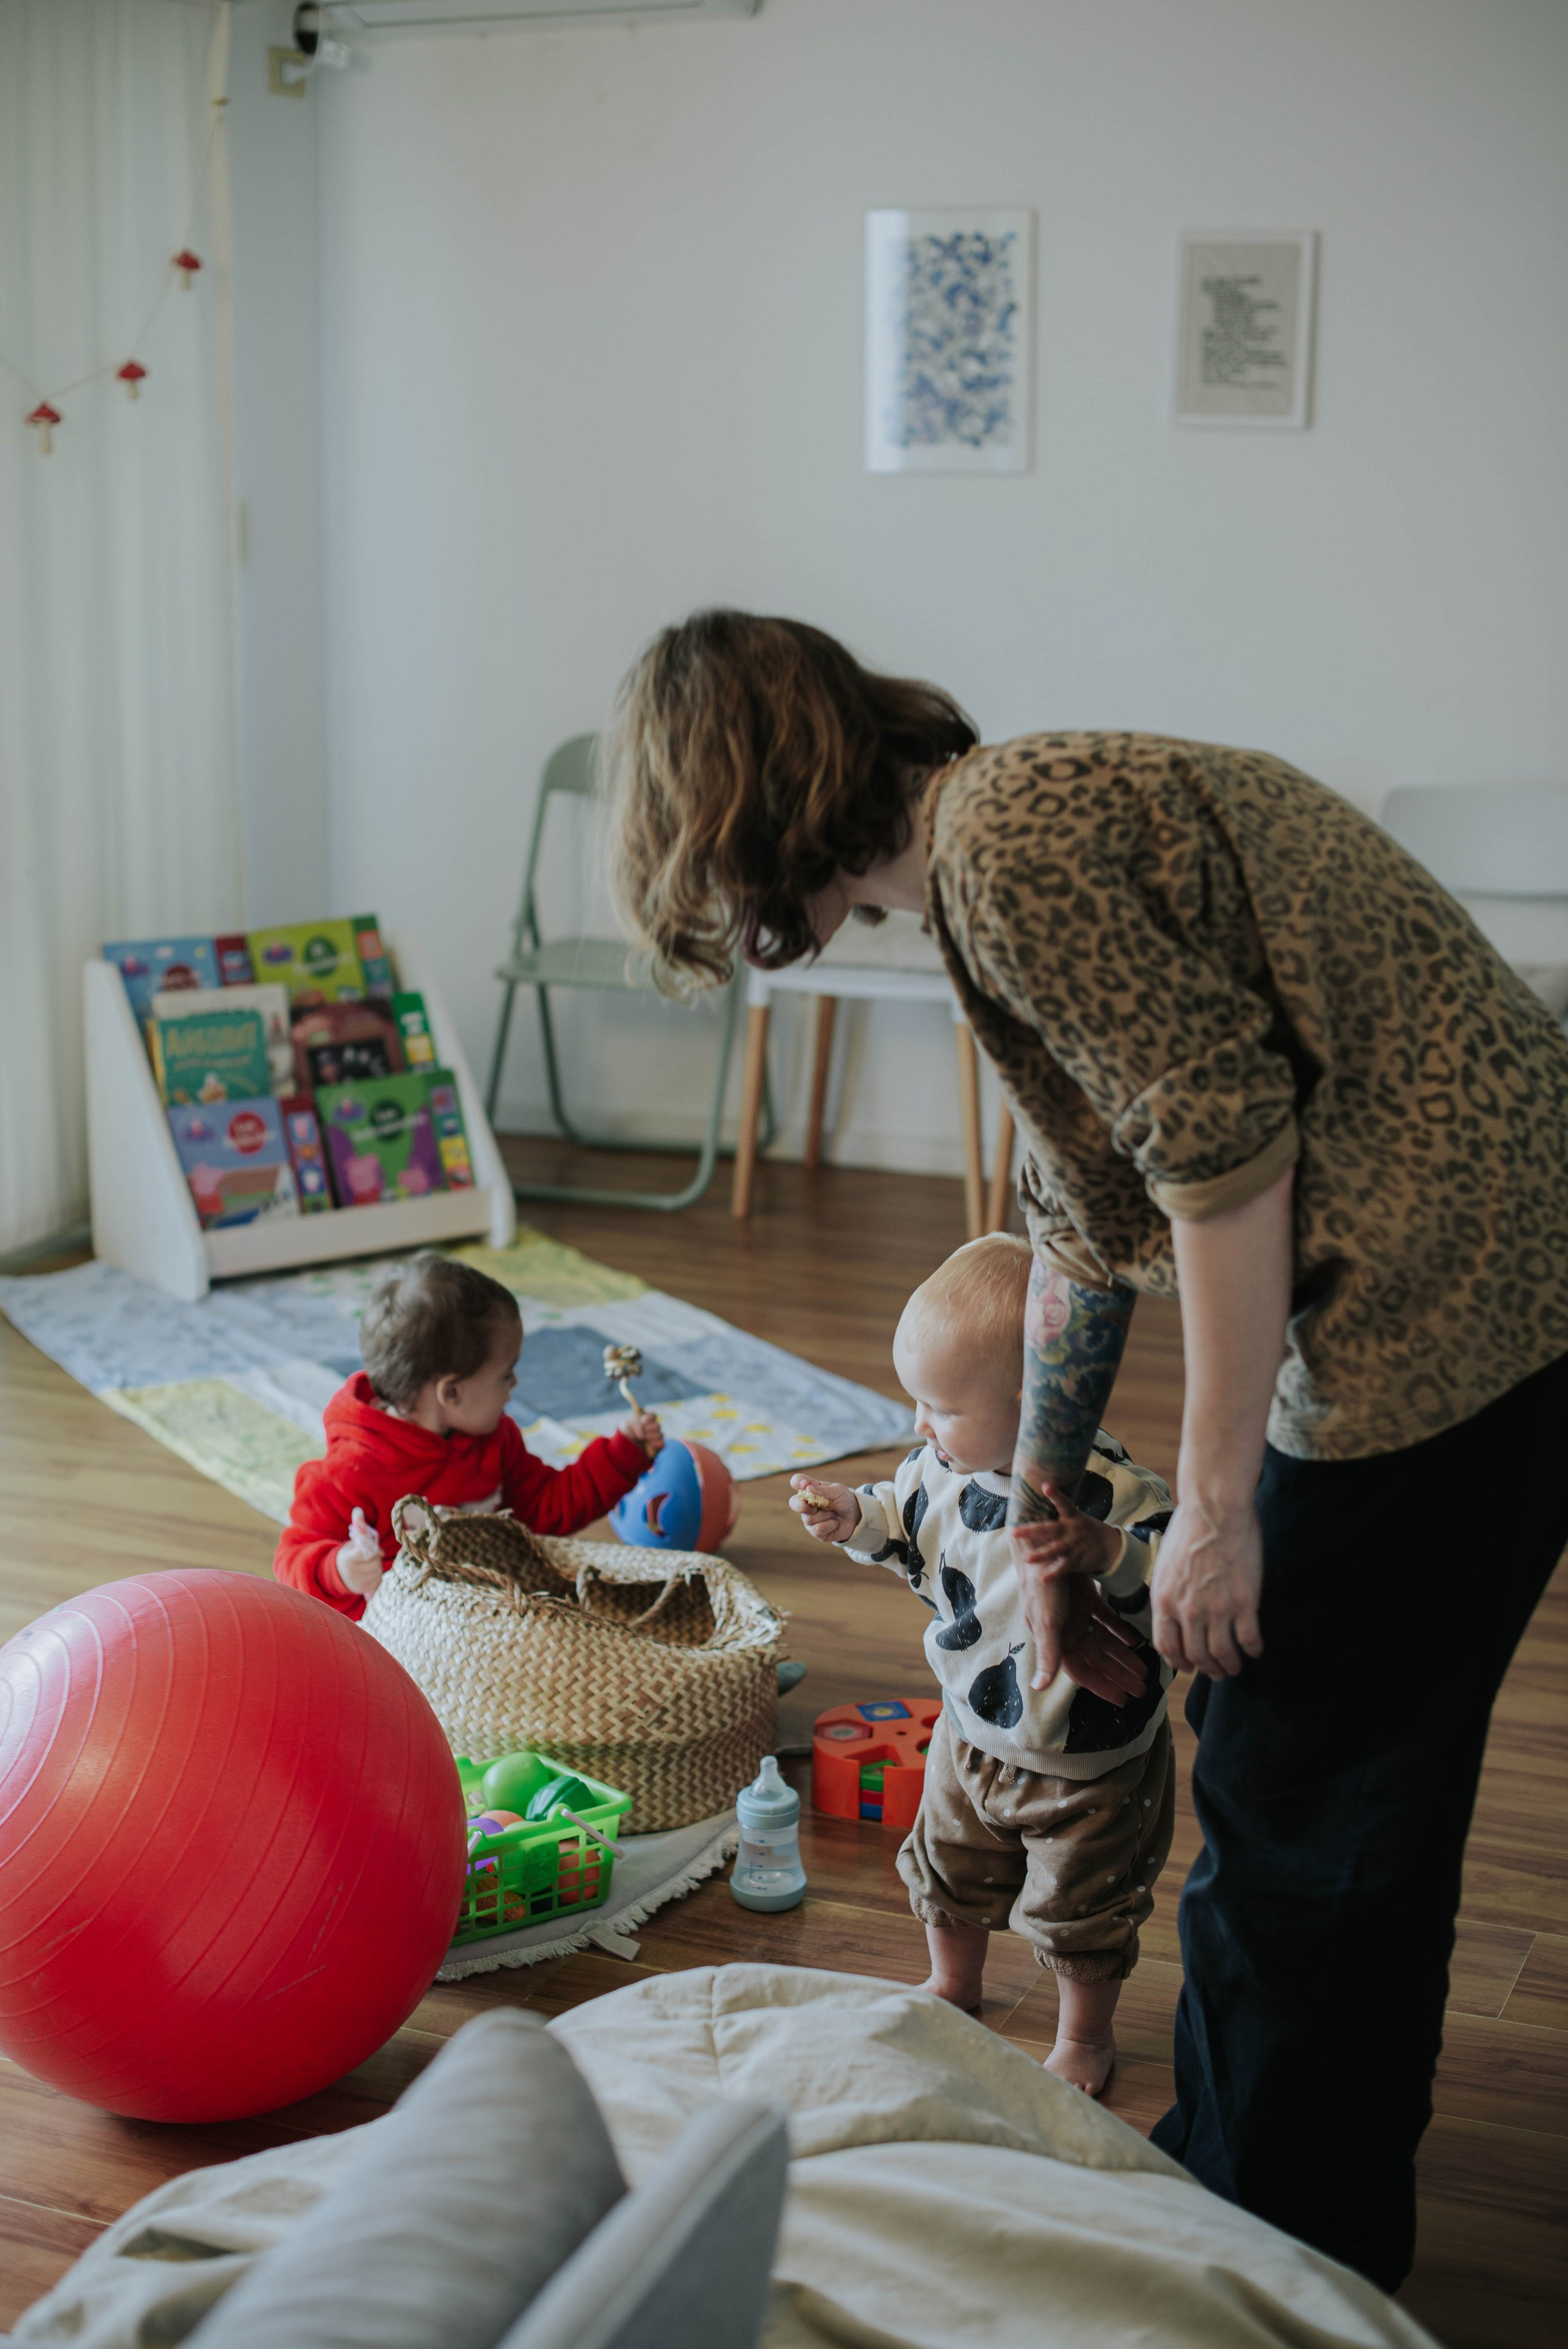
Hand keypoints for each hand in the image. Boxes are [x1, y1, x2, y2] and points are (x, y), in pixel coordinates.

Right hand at [336, 1508, 383, 1598]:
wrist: (336, 1575)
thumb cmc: (347, 1555)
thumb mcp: (350, 1542)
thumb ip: (359, 1530)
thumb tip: (363, 1517)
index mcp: (348, 1559)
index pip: (368, 1551)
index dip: (372, 1548)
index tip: (369, 1547)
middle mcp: (352, 1573)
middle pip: (375, 1561)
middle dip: (375, 1556)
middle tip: (367, 1556)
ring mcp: (358, 1583)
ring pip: (378, 1570)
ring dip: (377, 1565)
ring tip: (367, 1564)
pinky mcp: (363, 1590)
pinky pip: (378, 1579)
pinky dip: (376, 1574)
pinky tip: (368, 1572)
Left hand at [621, 1405, 663, 1455]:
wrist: (622, 1451)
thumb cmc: (624, 1436)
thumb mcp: (626, 1426)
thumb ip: (637, 1425)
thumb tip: (643, 1436)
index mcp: (644, 1422)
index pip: (653, 1416)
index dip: (649, 1417)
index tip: (643, 1420)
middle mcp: (651, 1429)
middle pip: (657, 1425)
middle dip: (649, 1429)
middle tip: (640, 1433)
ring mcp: (654, 1439)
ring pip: (660, 1434)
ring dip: (651, 1436)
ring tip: (642, 1440)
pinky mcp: (656, 1448)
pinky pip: (662, 1444)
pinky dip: (656, 1443)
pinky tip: (649, 1445)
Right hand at [788, 1475, 859, 1544]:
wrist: (856, 1516)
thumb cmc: (845, 1500)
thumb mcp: (838, 1491)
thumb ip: (822, 1490)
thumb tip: (807, 1488)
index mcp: (811, 1489)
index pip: (797, 1482)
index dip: (797, 1482)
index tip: (804, 1484)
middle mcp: (807, 1504)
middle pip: (794, 1503)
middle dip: (802, 1505)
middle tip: (815, 1507)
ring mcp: (809, 1518)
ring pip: (809, 1518)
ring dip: (826, 1515)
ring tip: (833, 1513)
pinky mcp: (815, 1531)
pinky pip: (817, 1529)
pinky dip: (830, 1525)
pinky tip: (834, 1523)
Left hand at [1009, 1481, 1123, 1579]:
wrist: (1109, 1547)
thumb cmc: (1084, 1529)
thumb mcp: (1074, 1517)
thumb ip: (1058, 1512)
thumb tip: (1036, 1496)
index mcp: (1071, 1516)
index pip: (1063, 1503)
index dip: (1055, 1495)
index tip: (1045, 1486)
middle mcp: (1071, 1529)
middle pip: (1050, 1529)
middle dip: (1031, 1531)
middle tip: (1013, 1532)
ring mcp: (1073, 1545)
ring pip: (1055, 1550)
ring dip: (1040, 1555)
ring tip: (1026, 1558)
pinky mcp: (1076, 1560)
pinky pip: (1062, 1568)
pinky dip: (1053, 1574)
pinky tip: (1042, 1578)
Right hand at [1015, 1562, 1149, 1702]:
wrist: (1044, 1544)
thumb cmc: (1042, 1586)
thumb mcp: (1046, 1622)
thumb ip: (1048, 1655)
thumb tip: (1038, 1688)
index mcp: (1055, 1641)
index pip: (1082, 1672)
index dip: (1102, 1686)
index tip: (1123, 1700)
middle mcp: (1067, 1632)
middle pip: (1098, 1660)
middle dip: (1119, 1675)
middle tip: (1143, 1690)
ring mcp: (1077, 1615)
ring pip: (1105, 1642)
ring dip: (1124, 1656)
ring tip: (1145, 1670)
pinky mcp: (1085, 1598)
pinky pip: (1106, 1619)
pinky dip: (1120, 1629)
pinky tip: (1136, 1640)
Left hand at [1150, 1494, 1263, 1677]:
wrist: (1215, 1509)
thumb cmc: (1189, 1529)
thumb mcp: (1165, 1565)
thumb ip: (1169, 1593)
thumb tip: (1175, 1613)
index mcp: (1165, 1600)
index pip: (1167, 1646)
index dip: (1179, 1661)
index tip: (1188, 1666)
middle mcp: (1188, 1610)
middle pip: (1196, 1655)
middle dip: (1207, 1669)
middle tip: (1216, 1671)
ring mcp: (1217, 1608)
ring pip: (1222, 1654)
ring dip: (1229, 1666)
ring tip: (1235, 1667)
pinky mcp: (1244, 1602)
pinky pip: (1249, 1639)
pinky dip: (1252, 1650)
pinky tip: (1255, 1650)